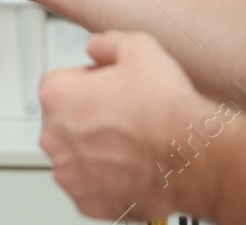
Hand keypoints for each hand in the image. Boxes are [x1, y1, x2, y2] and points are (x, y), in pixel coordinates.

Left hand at [39, 31, 220, 220]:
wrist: (191, 156)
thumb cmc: (164, 108)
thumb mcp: (137, 47)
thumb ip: (106, 42)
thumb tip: (96, 47)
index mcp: (56, 95)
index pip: (61, 81)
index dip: (90, 81)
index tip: (111, 86)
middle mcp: (54, 136)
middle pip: (66, 119)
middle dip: (90, 115)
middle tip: (125, 112)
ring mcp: (70, 173)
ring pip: (77, 154)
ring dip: (97, 147)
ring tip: (132, 140)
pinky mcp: (88, 202)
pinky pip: (91, 185)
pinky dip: (107, 178)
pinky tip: (132, 164)